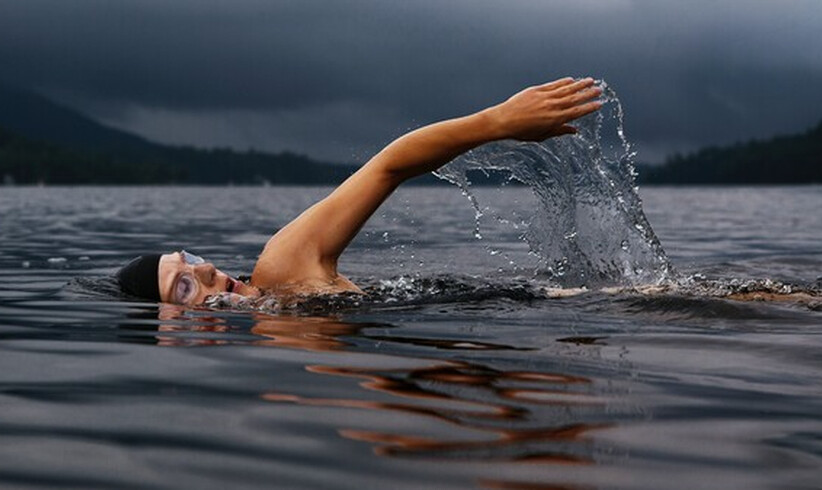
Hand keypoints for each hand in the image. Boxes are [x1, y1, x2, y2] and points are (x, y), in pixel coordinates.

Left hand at [485, 77, 601, 141]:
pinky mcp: (537, 90)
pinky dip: (563, 82)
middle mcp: (552, 107)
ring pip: (566, 89)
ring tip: (591, 80)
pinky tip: (571, 79)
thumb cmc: (521, 132)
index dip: (589, 107)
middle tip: (600, 90)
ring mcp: (545, 97)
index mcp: (555, 119)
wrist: (503, 121)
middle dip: (588, 94)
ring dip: (579, 84)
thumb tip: (575, 131)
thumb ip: (559, 131)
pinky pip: (553, 85)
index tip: (599, 104)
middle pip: (575, 98)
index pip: (577, 112)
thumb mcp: (542, 135)